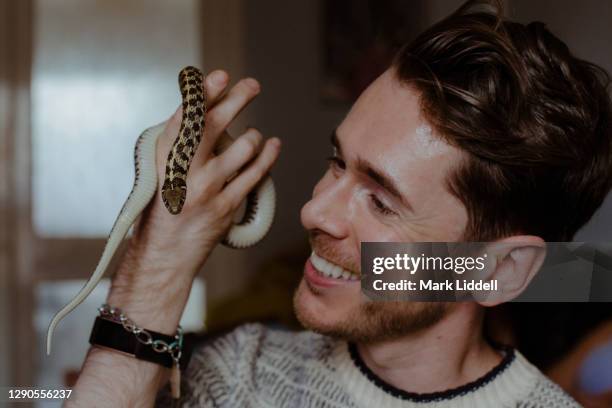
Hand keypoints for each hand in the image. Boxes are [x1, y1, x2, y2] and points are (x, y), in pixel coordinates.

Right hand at [121, 70, 280, 282]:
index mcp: (163, 157)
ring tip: (253, 136)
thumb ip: (181, 142)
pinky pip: (255, 175)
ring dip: (253, 137)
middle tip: (253, 85)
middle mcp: (183, 171)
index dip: (203, 94)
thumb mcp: (162, 170)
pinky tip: (273, 145)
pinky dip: (267, 157)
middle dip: (235, 100)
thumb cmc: (164, 206)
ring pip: (242, 149)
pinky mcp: (226, 207)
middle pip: (212, 126)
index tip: (220, 76)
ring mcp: (207, 190)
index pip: (185, 117)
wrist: (164, 252)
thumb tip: (205, 106)